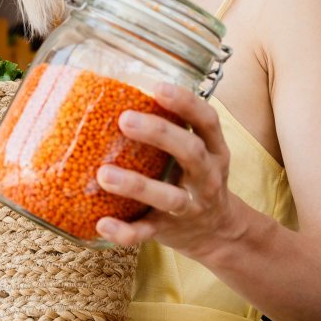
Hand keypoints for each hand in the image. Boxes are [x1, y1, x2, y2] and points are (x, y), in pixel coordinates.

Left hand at [94, 82, 243, 256]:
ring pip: (168, 197)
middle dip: (159, 134)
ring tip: (104, 174)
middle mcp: (206, 177)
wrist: (218, 233)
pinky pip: (147, 233)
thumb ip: (171, 128)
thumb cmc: (194, 178)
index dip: (187, 103)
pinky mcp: (168, 231)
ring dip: (136, 185)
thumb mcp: (197, 152)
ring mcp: (189, 207)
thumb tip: (119, 92)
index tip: (159, 88)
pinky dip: (125, 231)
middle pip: (191, 152)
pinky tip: (102, 223)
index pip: (208, 120)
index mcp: (213, 150)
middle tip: (124, 120)